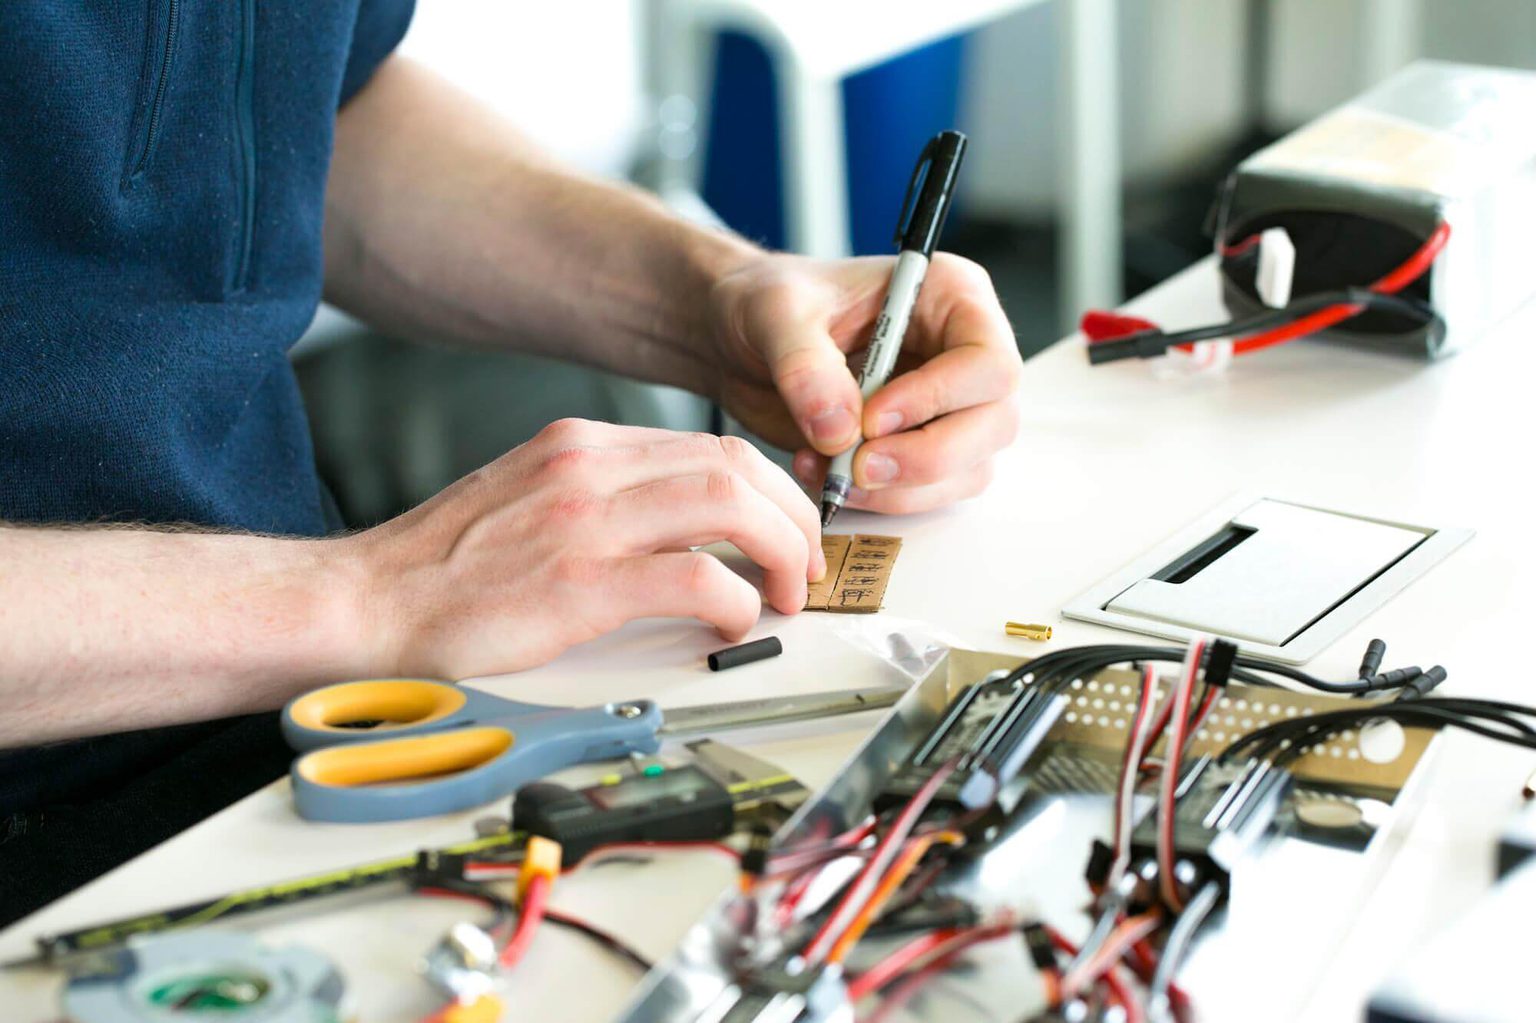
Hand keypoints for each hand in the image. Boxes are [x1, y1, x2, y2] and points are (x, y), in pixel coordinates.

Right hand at [347, 419, 824, 678]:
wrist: (363, 604)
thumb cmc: (440, 569)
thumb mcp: (529, 500)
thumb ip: (602, 498)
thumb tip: (679, 525)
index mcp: (580, 447)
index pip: (711, 446)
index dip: (770, 489)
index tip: (787, 527)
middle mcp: (587, 468)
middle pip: (735, 465)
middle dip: (793, 515)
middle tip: (804, 564)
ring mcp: (583, 522)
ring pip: (729, 505)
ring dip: (780, 551)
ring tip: (785, 592)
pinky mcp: (577, 585)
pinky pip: (694, 579)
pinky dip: (733, 600)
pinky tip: (732, 621)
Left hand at [709, 252, 1021, 513]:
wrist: (742, 342)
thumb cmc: (771, 302)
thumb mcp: (775, 314)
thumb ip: (805, 365)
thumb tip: (840, 429)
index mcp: (951, 296)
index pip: (988, 361)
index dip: (939, 398)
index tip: (873, 418)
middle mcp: (962, 353)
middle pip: (993, 423)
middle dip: (928, 457)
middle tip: (859, 466)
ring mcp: (948, 407)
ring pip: (967, 469)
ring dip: (901, 488)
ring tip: (829, 470)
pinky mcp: (920, 449)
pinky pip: (929, 493)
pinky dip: (880, 498)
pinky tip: (826, 474)